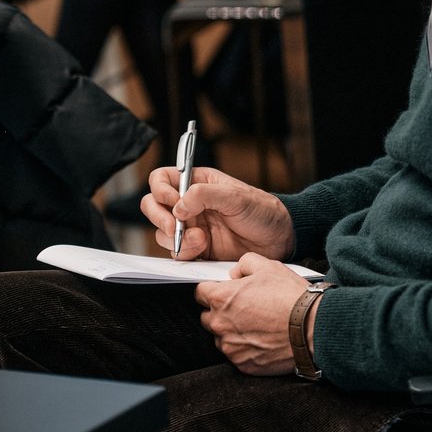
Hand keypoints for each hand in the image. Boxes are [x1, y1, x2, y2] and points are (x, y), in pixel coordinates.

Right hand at [140, 167, 294, 260]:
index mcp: (197, 183)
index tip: (174, 201)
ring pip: (161, 232)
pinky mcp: (197, 249)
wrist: (279, 239)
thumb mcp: (236, 196)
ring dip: (175, 237)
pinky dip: (184, 252)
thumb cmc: (262, 211)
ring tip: (201, 239)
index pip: (162, 179)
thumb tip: (178, 206)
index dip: (160, 189)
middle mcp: (189, 204)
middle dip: (158, 216)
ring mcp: (191, 227)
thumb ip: (204, 194)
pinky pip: (176, 252)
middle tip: (173, 225)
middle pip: (152, 206)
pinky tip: (203, 249)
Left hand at [194, 252, 310, 375]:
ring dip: (232, 332)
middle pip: (208, 316)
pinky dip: (245, 348)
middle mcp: (220, 324)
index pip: (200, 292)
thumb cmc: (291, 298)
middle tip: (246, 309)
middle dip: (222, 312)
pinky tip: (263, 339)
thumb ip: (244, 264)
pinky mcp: (242, 364)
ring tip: (257, 325)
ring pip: (221, 338)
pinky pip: (236, 355)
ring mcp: (230, 347)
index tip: (225, 292)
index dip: (213, 290)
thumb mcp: (269, 266)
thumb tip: (235, 273)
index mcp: (221, 298)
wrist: (312, 328)